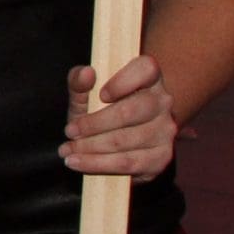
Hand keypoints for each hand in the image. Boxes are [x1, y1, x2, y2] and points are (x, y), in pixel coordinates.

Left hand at [63, 55, 177, 180]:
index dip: (123, 81)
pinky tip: (78, 162)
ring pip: (126, 140)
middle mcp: (163, 102)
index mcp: (148, 78)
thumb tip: (85, 73)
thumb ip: (79, 83)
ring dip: (91, 147)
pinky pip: (128, 163)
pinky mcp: (161, 157)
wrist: (114, 143)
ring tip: (67, 150)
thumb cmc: (98, 111)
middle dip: (94, 124)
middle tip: (69, 131)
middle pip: (131, 111)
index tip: (101, 95)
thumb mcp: (84, 95)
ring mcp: (165, 131)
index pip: (146, 69)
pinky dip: (98, 164)